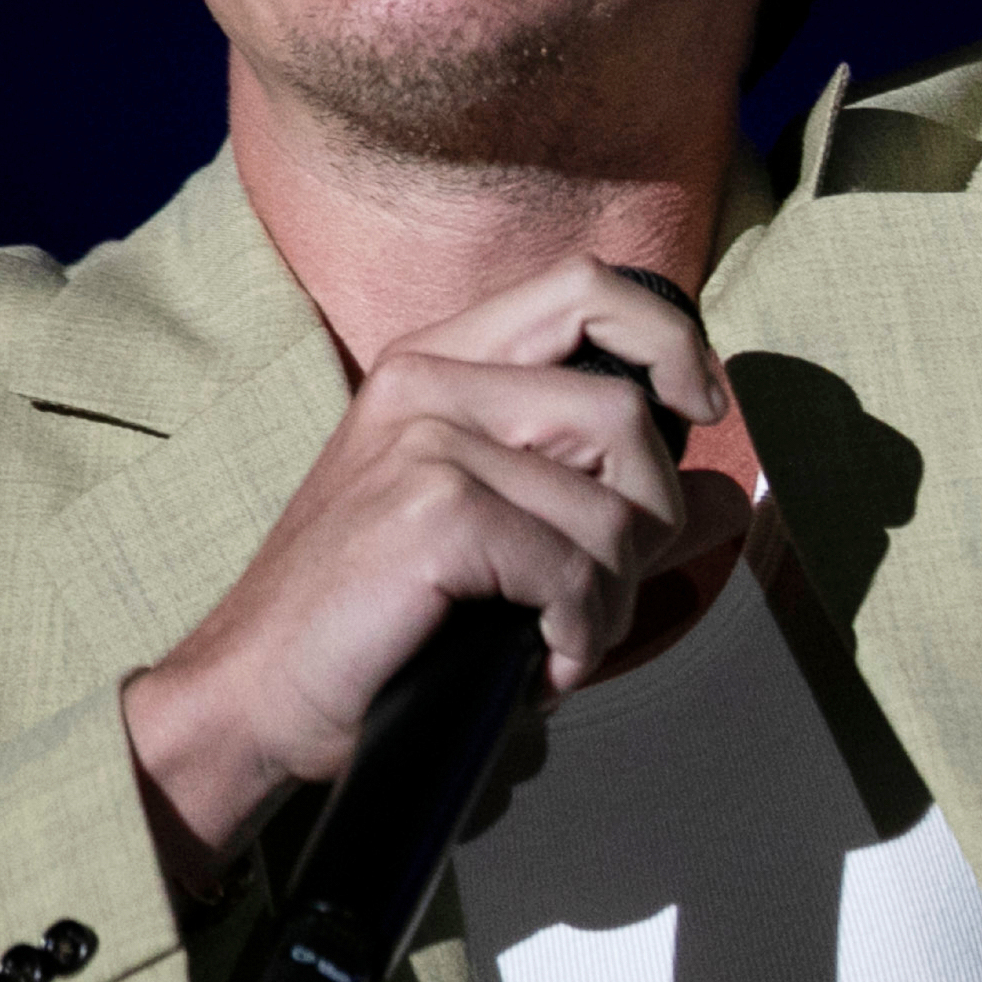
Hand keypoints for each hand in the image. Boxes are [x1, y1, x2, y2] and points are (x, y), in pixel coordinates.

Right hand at [120, 255, 748, 885]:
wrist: (250, 693)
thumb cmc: (369, 621)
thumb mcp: (489, 537)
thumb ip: (601, 502)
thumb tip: (731, 498)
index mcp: (435, 364)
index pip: (586, 288)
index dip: (668, 338)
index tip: (702, 407)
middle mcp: (428, 382)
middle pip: (622, 410)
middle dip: (652, 517)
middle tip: (605, 589)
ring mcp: (426, 441)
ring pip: (612, 506)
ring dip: (613, 597)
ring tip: (563, 640)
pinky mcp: (432, 512)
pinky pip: (574, 570)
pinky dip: (580, 635)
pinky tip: (541, 665)